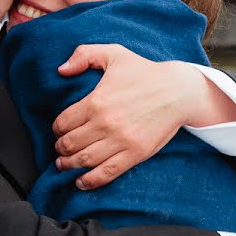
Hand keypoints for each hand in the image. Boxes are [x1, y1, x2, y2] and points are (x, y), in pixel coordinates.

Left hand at [53, 44, 211, 189]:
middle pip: (70, 144)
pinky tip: (81, 182)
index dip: (56, 128)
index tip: (59, 130)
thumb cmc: (145, 72)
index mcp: (96, 101)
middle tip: (60, 149)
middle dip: (60, 148)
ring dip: (69, 165)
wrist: (178, 91)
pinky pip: (106, 173)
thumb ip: (84, 55)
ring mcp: (121, 141)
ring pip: (84, 160)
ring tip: (64, 164)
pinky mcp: (135, 154)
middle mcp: (106, 123)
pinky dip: (90, 181)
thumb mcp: (113, 54)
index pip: (63, 123)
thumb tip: (61, 70)